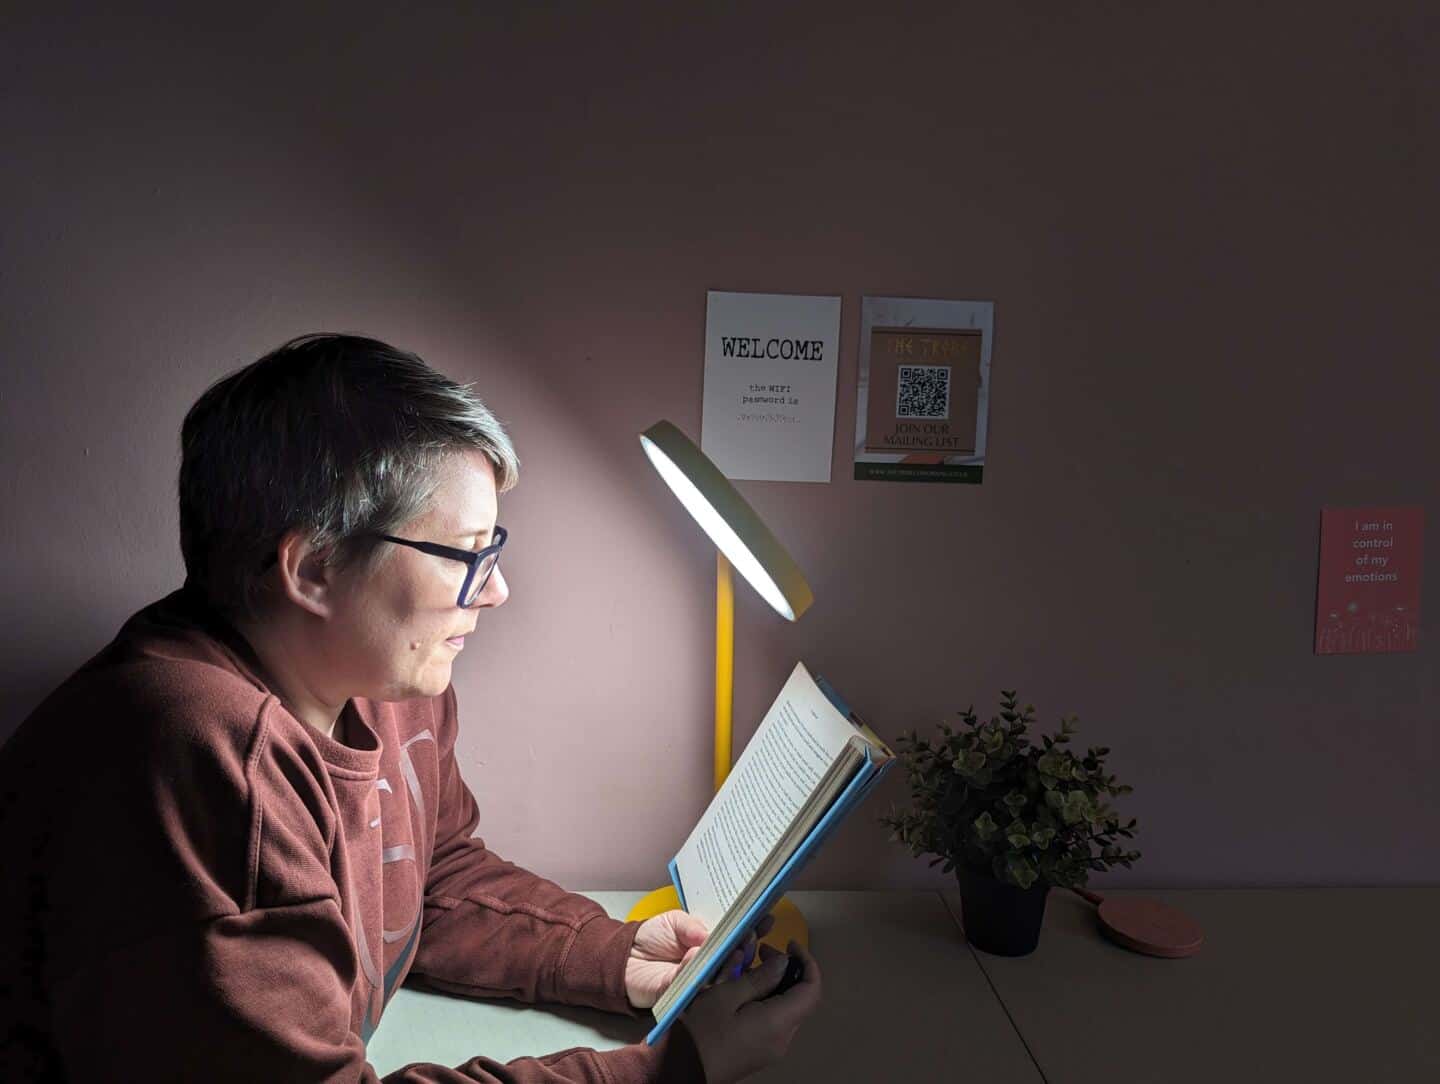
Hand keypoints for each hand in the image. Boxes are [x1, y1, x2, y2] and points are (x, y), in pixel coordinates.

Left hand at [625, 910, 775, 1010]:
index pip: (737, 938)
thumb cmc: (651, 937)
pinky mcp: (678, 994)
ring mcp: (697, 983)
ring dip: (729, 962)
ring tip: (737, 948)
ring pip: (719, 976)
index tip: (765, 919)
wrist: (623, 957)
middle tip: (752, 935)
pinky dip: (692, 967)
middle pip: (735, 960)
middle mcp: (709, 966)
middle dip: (747, 947)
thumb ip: (691, 926)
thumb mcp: (674, 921)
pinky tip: (696, 953)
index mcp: (711, 946)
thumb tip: (708, 934)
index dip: (752, 930)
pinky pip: (689, 983)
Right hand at [678, 938, 822, 1083]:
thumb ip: (760, 977)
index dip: (807, 962)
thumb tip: (784, 963)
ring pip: (786, 1009)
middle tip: (762, 952)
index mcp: (778, 1023)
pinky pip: (774, 1021)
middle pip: (800, 998)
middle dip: (786, 970)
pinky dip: (766, 1000)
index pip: (812, 989)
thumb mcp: (726, 995)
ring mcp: (772, 1049)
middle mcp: (782, 1039)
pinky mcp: (760, 1052)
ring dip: (774, 985)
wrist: (680, 1070)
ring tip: (747, 968)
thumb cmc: (700, 1032)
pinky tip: (743, 991)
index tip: (790, 945)